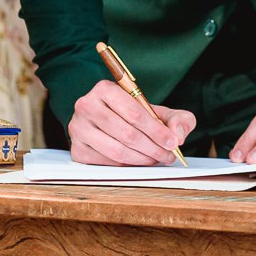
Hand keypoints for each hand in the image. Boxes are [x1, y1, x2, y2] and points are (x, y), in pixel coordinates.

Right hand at [69, 79, 193, 165]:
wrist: (111, 121)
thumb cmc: (136, 116)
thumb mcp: (160, 112)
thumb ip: (178, 119)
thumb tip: (178, 136)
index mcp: (105, 89)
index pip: (134, 113)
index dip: (157, 131)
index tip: (173, 143)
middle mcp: (86, 106)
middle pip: (126, 134)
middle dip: (153, 148)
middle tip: (168, 156)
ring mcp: (78, 129)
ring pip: (116, 151)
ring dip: (142, 159)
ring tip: (157, 159)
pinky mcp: (77, 150)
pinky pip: (106, 163)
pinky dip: (126, 166)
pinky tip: (139, 162)